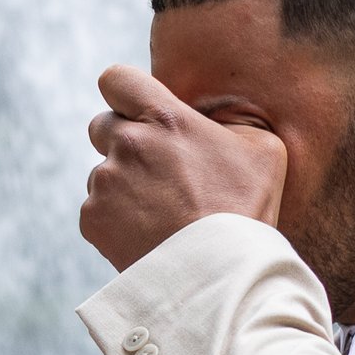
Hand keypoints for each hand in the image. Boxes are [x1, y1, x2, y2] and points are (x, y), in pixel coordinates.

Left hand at [82, 64, 285, 271]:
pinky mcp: (92, 218)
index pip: (115, 79)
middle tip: (155, 171)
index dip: (125, 94)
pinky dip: (113, 220)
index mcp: (164, 117)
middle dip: (122, 141)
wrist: (220, 274)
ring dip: (122, 185)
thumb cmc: (246, 210)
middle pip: (101, 126)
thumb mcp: (262, 150)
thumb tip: (212, 121)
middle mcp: (128, 143)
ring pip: (102, 173)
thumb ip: (229, 122)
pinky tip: (146, 234)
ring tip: (160, 213)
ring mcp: (105, 182)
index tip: (137, 111)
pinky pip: (95, 209)